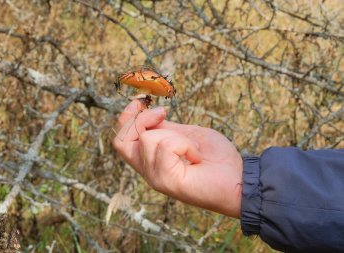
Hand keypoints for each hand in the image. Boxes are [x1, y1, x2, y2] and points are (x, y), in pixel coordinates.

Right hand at [113, 100, 242, 217]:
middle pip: (120, 141)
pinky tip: (196, 156)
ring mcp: (154, 176)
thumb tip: (150, 114)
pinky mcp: (165, 180)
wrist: (237, 178)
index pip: (120, 139)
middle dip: (141, 119)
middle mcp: (148, 169)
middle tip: (164, 114)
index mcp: (151, 158)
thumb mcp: (186, 135)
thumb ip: (166, 129)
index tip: (141, 101)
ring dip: (176, 135)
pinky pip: (166, 147)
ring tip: (193, 148)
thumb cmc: (216, 158)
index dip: (125, 117)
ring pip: (147, 138)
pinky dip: (185, 144)